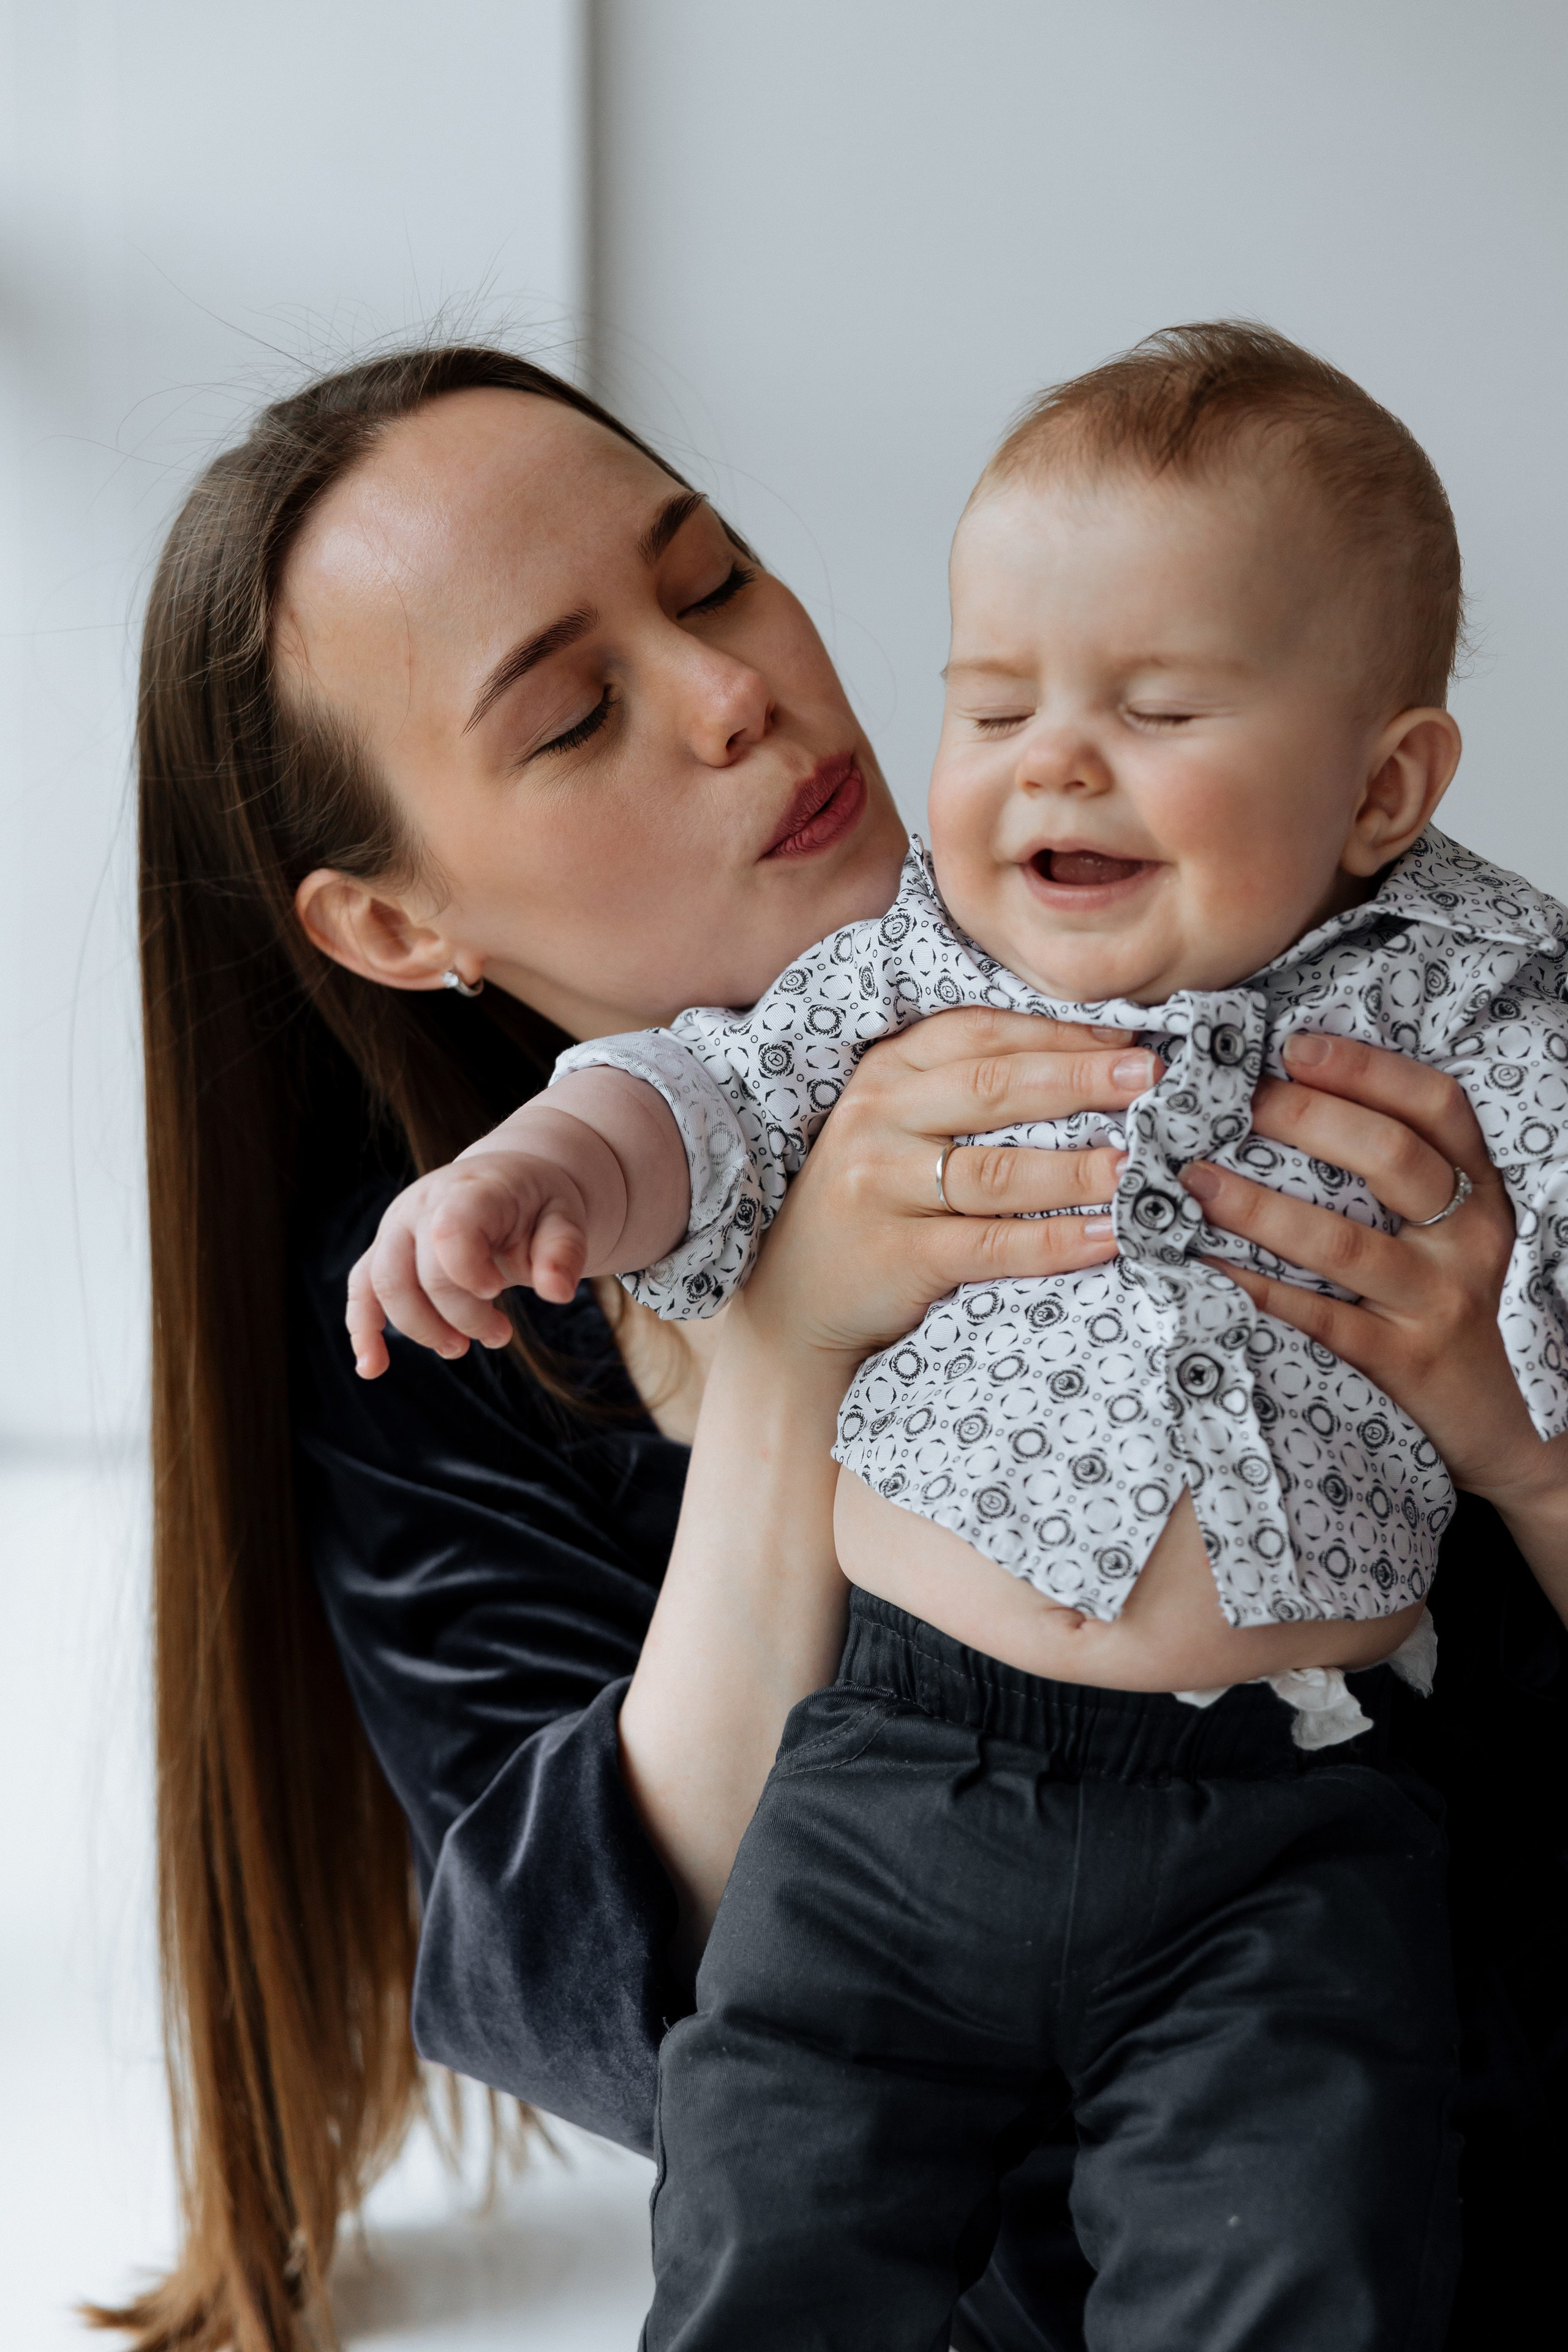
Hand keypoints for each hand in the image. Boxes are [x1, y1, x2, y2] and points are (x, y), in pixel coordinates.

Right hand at [346, 1147, 601, 1377]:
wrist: (509, 1183)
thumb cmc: (538, 1205)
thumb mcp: (566, 1218)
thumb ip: (564, 1252)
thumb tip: (558, 1293)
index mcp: (468, 1190)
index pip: (450, 1231)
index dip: (468, 1272)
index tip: (497, 1290)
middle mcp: (421, 1204)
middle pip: (416, 1273)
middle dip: (459, 1317)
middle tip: (499, 1336)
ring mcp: (396, 1227)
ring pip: (383, 1286)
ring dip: (420, 1330)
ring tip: (459, 1348)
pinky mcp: (384, 1251)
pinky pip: (360, 1290)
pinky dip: (363, 1330)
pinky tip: (372, 1368)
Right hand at [734, 1006, 1160, 1371]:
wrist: (794, 1301)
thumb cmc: (872, 1201)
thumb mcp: (896, 1125)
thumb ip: (966, 1089)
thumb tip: (1093, 1061)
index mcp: (886, 1072)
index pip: (982, 1033)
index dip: (1061, 1033)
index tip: (1132, 1039)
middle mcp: (877, 1118)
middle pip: (996, 1088)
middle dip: (1083, 1080)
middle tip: (1154, 1082)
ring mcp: (880, 1186)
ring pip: (999, 1169)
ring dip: (1080, 1168)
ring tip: (1143, 1165)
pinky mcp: (895, 1254)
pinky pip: (991, 1244)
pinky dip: (1055, 1241)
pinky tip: (1107, 1236)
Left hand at [1178, 1031, 1564, 1518]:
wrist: (1498, 1422)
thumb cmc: (1447, 1301)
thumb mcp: (1447, 1229)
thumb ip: (1396, 1171)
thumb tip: (1289, 1093)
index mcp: (1479, 1190)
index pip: (1437, 1106)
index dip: (1366, 1069)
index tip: (1293, 1046)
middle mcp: (1468, 1238)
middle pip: (1391, 1157)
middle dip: (1305, 1119)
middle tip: (1232, 1100)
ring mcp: (1437, 1302)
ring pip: (1343, 1242)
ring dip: (1259, 1207)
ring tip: (1193, 1177)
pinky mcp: (1401, 1363)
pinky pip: (1317, 1319)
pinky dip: (1254, 1289)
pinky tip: (1200, 1267)